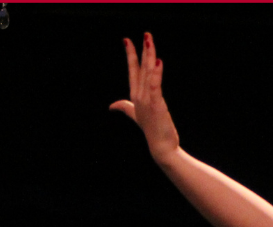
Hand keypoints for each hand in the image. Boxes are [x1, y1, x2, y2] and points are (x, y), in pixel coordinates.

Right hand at [109, 33, 181, 161]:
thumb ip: (125, 107)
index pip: (132, 71)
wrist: (160, 146)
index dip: (131, 55)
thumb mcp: (136, 115)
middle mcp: (139, 96)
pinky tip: (158, 62)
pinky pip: (155, 86)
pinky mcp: (156, 105)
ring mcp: (147, 100)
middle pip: (140, 68)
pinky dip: (156, 74)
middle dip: (142, 50)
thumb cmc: (151, 130)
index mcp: (135, 95)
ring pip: (148, 73)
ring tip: (150, 41)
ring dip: (149, 57)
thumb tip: (112, 106)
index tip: (128, 40)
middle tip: (146, 34)